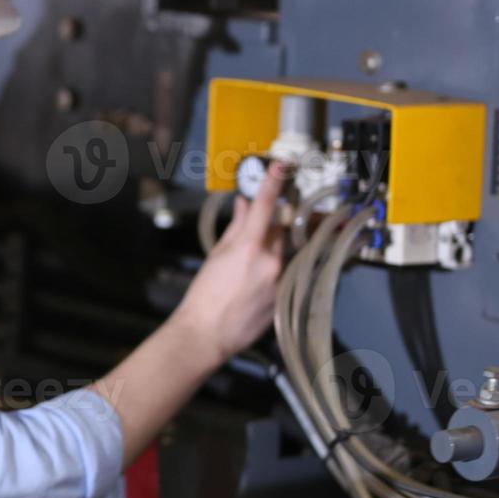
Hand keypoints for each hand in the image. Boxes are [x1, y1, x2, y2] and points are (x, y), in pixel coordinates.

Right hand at [170, 163, 286, 362]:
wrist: (208, 333)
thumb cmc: (205, 295)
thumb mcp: (217, 255)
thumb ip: (236, 227)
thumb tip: (244, 205)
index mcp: (249, 247)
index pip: (264, 206)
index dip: (273, 182)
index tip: (280, 165)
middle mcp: (271, 261)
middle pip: (285, 227)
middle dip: (282, 217)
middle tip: (282, 208)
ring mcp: (283, 279)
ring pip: (291, 248)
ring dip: (284, 242)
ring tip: (265, 250)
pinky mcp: (288, 294)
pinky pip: (293, 269)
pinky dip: (284, 263)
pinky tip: (266, 273)